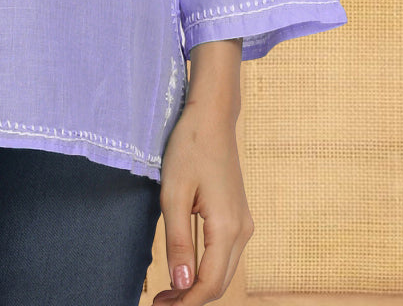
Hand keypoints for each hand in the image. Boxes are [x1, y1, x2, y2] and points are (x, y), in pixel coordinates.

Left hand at [152, 104, 253, 304]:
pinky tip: (184, 268)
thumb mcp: (173, 194)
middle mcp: (242, 230)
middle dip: (191, 298)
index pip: (209, 283)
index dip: (186, 302)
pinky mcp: (238, 216)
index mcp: (227, 227)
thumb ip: (177, 242)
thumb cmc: (189, 148)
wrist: (211, 116)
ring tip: (167, 291)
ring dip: (198, 286)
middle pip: (220, 283)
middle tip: (159, 303)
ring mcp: (243, 222)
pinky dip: (205, 268)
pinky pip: (225, 254)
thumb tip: (182, 285)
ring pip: (224, 271)